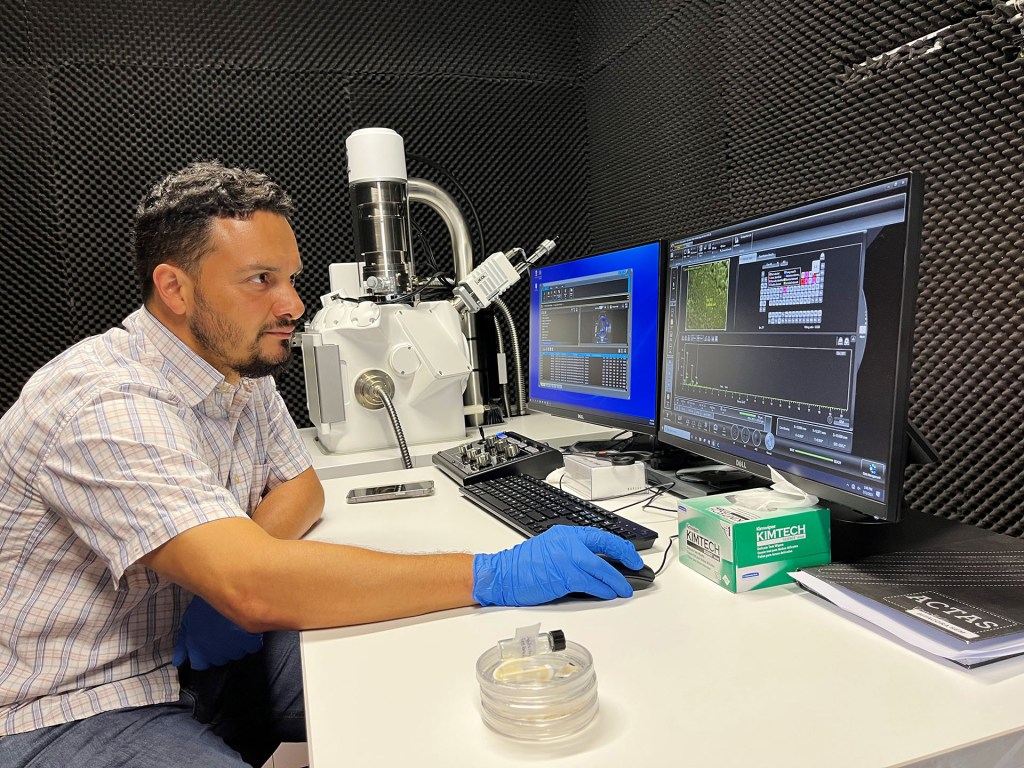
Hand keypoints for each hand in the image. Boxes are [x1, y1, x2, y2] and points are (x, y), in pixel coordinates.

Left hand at [172, 596, 263, 670]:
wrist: (224, 590)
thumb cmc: (205, 604)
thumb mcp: (189, 620)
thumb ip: (182, 642)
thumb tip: (177, 661)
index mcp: (198, 648)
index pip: (200, 665)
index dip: (204, 657)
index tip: (209, 646)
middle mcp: (214, 652)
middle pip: (220, 659)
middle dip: (221, 650)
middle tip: (223, 633)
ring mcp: (232, 648)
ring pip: (236, 654)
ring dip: (237, 645)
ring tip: (235, 629)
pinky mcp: (249, 641)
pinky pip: (252, 647)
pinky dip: (251, 640)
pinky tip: (247, 628)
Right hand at [472, 525, 644, 605]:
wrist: (503, 574)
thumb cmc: (523, 565)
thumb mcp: (550, 549)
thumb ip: (572, 552)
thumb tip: (596, 564)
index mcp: (566, 534)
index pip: (600, 536)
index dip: (620, 545)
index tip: (630, 554)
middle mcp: (568, 542)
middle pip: (606, 547)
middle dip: (626, 557)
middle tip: (637, 567)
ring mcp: (567, 559)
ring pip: (602, 568)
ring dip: (617, 580)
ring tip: (625, 589)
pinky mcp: (564, 577)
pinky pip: (591, 583)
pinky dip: (604, 589)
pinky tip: (609, 593)